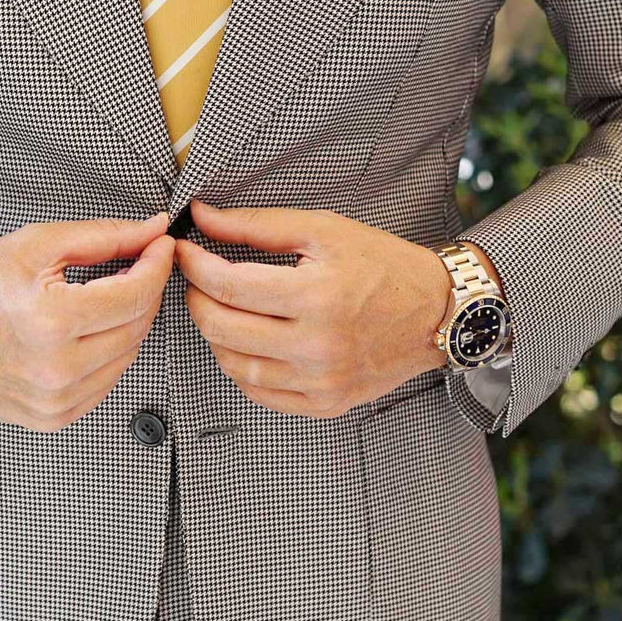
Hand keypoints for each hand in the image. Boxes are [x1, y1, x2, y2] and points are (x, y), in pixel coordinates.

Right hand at [0, 212, 175, 429]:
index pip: (135, 293)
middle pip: (137, 325)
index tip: (161, 245)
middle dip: (144, 289)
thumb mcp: (35, 245)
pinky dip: (108, 353)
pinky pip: (105, 383)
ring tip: (103, 297)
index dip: (157, 263)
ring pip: (128, 356)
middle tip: (135, 263)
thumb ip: (102, 237)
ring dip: (127, 322)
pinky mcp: (52, 418)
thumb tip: (152, 231)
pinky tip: (86, 331)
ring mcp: (54, 401)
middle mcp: (55, 370)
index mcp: (50, 321)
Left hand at [174, 199, 461, 417]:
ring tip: (221, 308)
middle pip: (222, 328)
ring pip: (233, 365)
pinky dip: (240, 367)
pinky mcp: (325, 403)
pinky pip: (259, 393)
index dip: (194, 266)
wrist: (437, 313)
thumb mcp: (323, 230)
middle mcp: (318, 345)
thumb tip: (202, 217)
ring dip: (215, 334)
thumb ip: (257, 226)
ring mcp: (321, 380)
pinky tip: (245, 341)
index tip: (185, 251)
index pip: (227, 286)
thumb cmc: (383, 266)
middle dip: (196, 298)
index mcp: (317, 295)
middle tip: (198, 279)